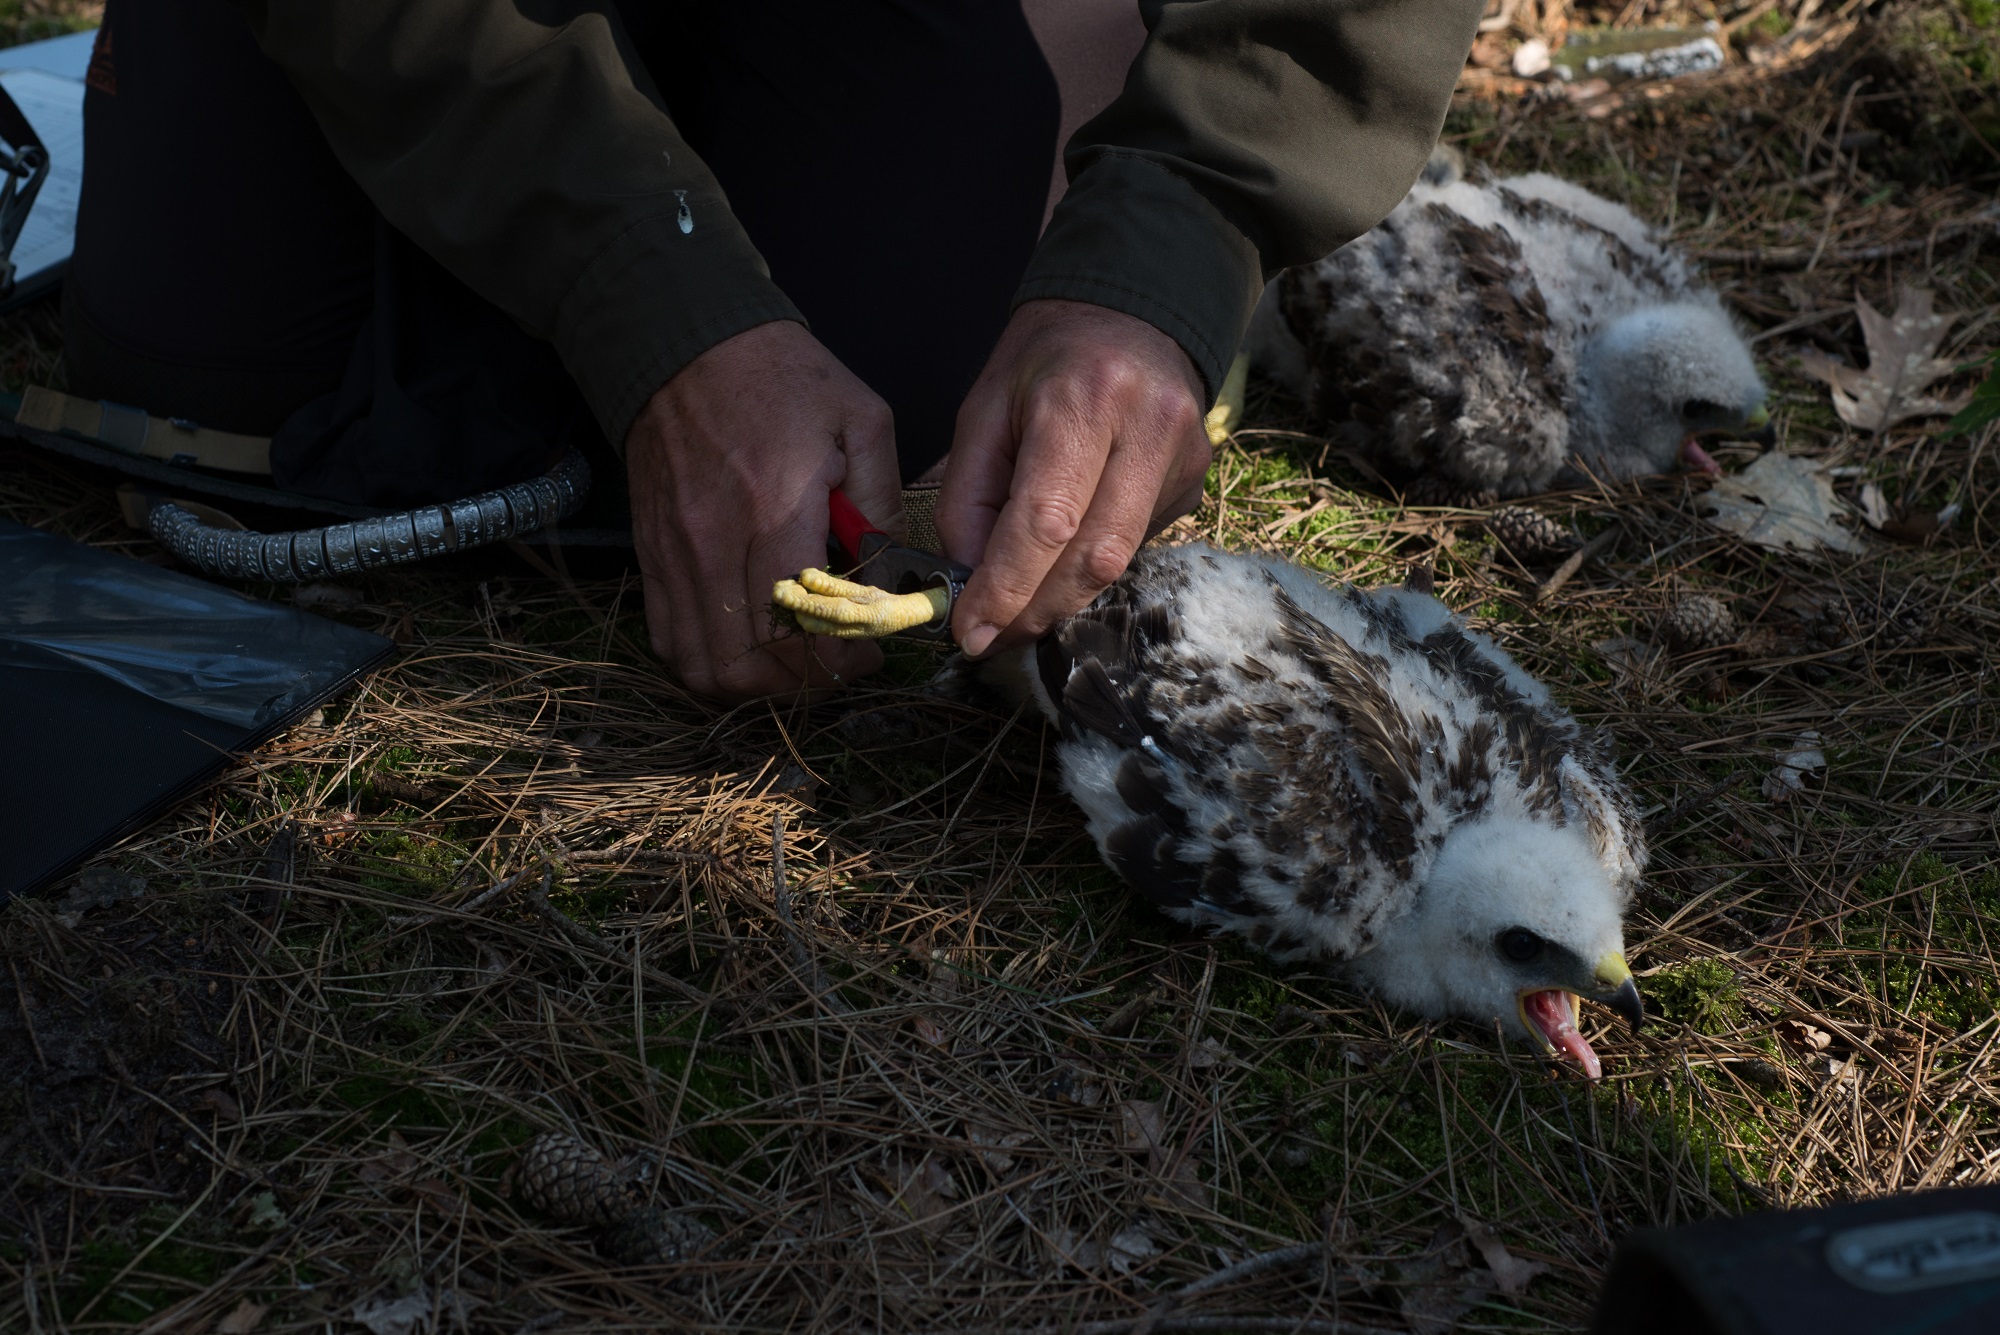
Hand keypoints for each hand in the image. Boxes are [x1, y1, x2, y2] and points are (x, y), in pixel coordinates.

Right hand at [626, 320, 902, 698]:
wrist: (687, 342)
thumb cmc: (783, 377)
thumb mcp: (862, 421)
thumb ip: (882, 503)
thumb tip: (891, 573)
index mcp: (774, 511)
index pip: (803, 631)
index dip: (843, 661)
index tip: (870, 648)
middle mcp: (715, 545)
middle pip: (752, 666)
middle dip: (805, 684)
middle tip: (836, 661)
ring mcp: (676, 556)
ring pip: (707, 668)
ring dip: (755, 685)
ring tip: (793, 662)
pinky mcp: (652, 557)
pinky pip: (671, 640)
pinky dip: (709, 663)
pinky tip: (746, 646)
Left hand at [936, 299, 1210, 656]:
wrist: (1130, 313)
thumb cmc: (1045, 360)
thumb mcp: (984, 408)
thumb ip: (968, 495)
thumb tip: (968, 578)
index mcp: (1085, 398)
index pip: (1045, 521)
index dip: (1005, 589)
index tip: (968, 632)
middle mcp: (1147, 428)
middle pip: (1092, 556)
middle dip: (1033, 610)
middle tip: (988, 636)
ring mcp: (1184, 458)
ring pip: (1119, 563)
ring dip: (1060, 600)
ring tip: (1015, 610)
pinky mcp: (1196, 482)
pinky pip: (1135, 546)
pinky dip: (1089, 565)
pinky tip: (1064, 552)